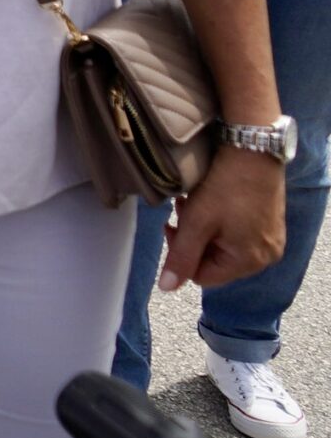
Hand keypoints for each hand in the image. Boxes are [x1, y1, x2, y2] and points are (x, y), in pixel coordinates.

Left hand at [164, 148, 286, 290]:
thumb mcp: (197, 223)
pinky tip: (211, 199)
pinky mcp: (269, 222)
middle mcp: (266, 255)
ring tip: (195, 202)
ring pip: (223, 244)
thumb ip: (181, 257)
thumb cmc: (225, 187)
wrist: (252, 149)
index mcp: (249, 261)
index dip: (181, 255)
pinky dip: (219, 220)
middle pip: (214, 260)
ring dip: (203, 227)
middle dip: (193, 238)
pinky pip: (238, 231)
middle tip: (184, 211)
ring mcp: (270, 238)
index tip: (173, 227)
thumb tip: (167, 288)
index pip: (203, 276)